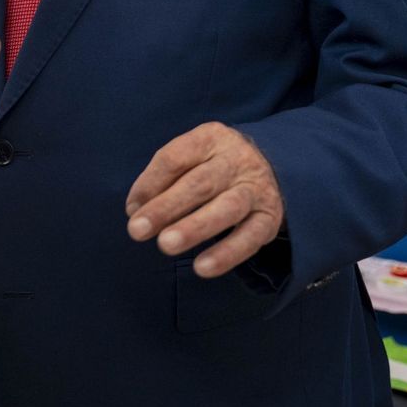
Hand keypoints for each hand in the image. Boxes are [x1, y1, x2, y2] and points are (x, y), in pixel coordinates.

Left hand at [123, 122, 284, 277]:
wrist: (275, 167)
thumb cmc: (216, 165)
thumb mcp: (193, 157)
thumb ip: (164, 178)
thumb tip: (135, 209)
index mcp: (211, 138)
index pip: (175, 157)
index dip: (150, 183)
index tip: (131, 209)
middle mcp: (236, 160)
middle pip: (199, 183)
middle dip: (166, 207)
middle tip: (137, 230)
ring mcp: (256, 189)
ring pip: (226, 208)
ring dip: (194, 228)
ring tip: (166, 245)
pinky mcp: (269, 218)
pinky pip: (249, 237)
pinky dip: (227, 254)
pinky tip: (202, 268)